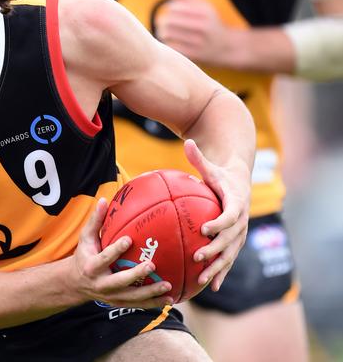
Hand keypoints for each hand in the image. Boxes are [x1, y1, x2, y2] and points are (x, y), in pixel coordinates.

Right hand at [70, 198, 173, 307]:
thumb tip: (104, 200)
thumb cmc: (84, 254)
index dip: (115, 250)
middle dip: (135, 275)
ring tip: (168, 286)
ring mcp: (111, 296)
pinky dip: (154, 303)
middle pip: (119, 281)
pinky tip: (170, 298)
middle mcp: (100, 284)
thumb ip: (96, 221)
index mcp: (92, 266)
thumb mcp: (85, 238)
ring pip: (131, 297)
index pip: (104, 258)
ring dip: (150, 293)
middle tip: (151, 265)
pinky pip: (138, 305)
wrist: (75, 283)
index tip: (129, 239)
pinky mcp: (119, 303)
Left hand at [155, 0, 241, 67]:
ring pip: (168, 34)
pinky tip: (170, 42)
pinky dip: (167, 43)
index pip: (175, 7)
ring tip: (164, 32)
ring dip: (162, 33)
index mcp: (204, 12)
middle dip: (162, 21)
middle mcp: (203, 26)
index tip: (170, 12)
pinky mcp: (193, 54)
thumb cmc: (211, 24)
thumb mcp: (204, 7)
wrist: (227, 48)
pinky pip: (171, 47)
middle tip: (162, 23)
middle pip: (169, 20)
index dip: (169, 9)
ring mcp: (198, 41)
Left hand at [184, 139, 249, 291]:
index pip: (230, 215)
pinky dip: (221, 272)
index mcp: (236, 202)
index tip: (204, 229)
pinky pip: (229, 259)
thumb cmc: (220, 174)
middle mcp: (241, 221)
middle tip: (197, 256)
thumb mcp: (211, 166)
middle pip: (230, 238)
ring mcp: (240, 233)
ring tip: (202, 279)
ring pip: (230, 253)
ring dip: (218, 267)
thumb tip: (187, 141)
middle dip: (215, 249)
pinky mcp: (236, 241)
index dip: (219, 223)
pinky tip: (211, 287)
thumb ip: (199, 157)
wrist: (240, 182)